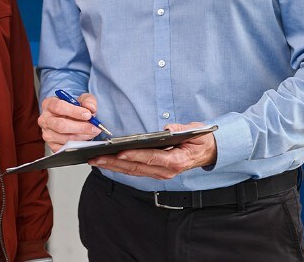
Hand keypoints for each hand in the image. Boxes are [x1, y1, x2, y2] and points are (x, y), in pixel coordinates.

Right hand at [38, 93, 101, 151]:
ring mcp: (47, 133)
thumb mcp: (82, 99)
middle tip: (94, 127)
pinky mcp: (52, 145)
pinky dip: (78, 144)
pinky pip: (66, 147)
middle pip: (61, 125)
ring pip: (65, 138)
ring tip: (92, 132)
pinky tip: (85, 138)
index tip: (88, 115)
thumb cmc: (73, 108)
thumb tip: (90, 108)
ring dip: (82, 136)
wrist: (69, 118)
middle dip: (80, 127)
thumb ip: (88, 101)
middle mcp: (45, 119)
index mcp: (49, 104)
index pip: (58, 107)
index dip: (74, 111)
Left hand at [89, 122, 215, 178]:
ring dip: (113, 166)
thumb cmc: (200, 140)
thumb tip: (167, 129)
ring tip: (95, 160)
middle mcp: (166, 170)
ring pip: (132, 171)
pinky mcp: (155, 172)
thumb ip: (181, 129)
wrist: (208, 152)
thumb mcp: (195, 131)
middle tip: (96, 157)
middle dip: (114, 162)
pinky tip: (107, 162)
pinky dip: (119, 167)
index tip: (119, 152)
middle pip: (136, 167)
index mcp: (176, 160)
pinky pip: (135, 171)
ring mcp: (160, 173)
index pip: (151, 158)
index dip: (134, 156)